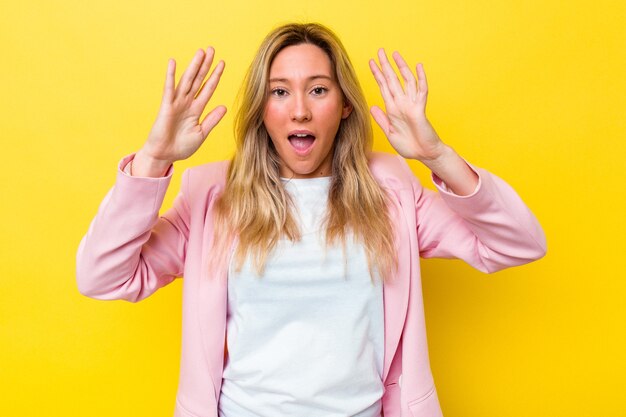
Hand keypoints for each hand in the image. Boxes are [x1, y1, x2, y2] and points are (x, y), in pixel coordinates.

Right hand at [134, 47, 226, 175]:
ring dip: (193, 66)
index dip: (215, 76)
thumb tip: (224, 106)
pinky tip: (173, 63)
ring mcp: (176, 103)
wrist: (164, 156)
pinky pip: (169, 89)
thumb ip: (212, 120)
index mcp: (196, 109)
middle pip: (198, 80)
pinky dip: (170, 76)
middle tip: (212, 49)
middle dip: (205, 65)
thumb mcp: (201, 133)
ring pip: (187, 81)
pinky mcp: (166, 107)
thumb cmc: (181, 146)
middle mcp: (187, 103)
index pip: (208, 89)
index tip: (222, 63)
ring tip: (200, 52)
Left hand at [369, 49, 444, 162]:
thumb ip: (381, 119)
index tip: (371, 63)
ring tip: (394, 54)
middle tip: (379, 51)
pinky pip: (421, 91)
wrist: (424, 154)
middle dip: (385, 66)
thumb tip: (372, 107)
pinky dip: (420, 78)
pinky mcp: (420, 109)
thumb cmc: (409, 145)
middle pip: (392, 80)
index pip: (383, 87)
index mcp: (393, 109)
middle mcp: (401, 103)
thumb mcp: (390, 133)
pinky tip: (418, 66)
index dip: (377, 75)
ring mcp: (411, 105)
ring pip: (406, 81)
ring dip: (400, 67)